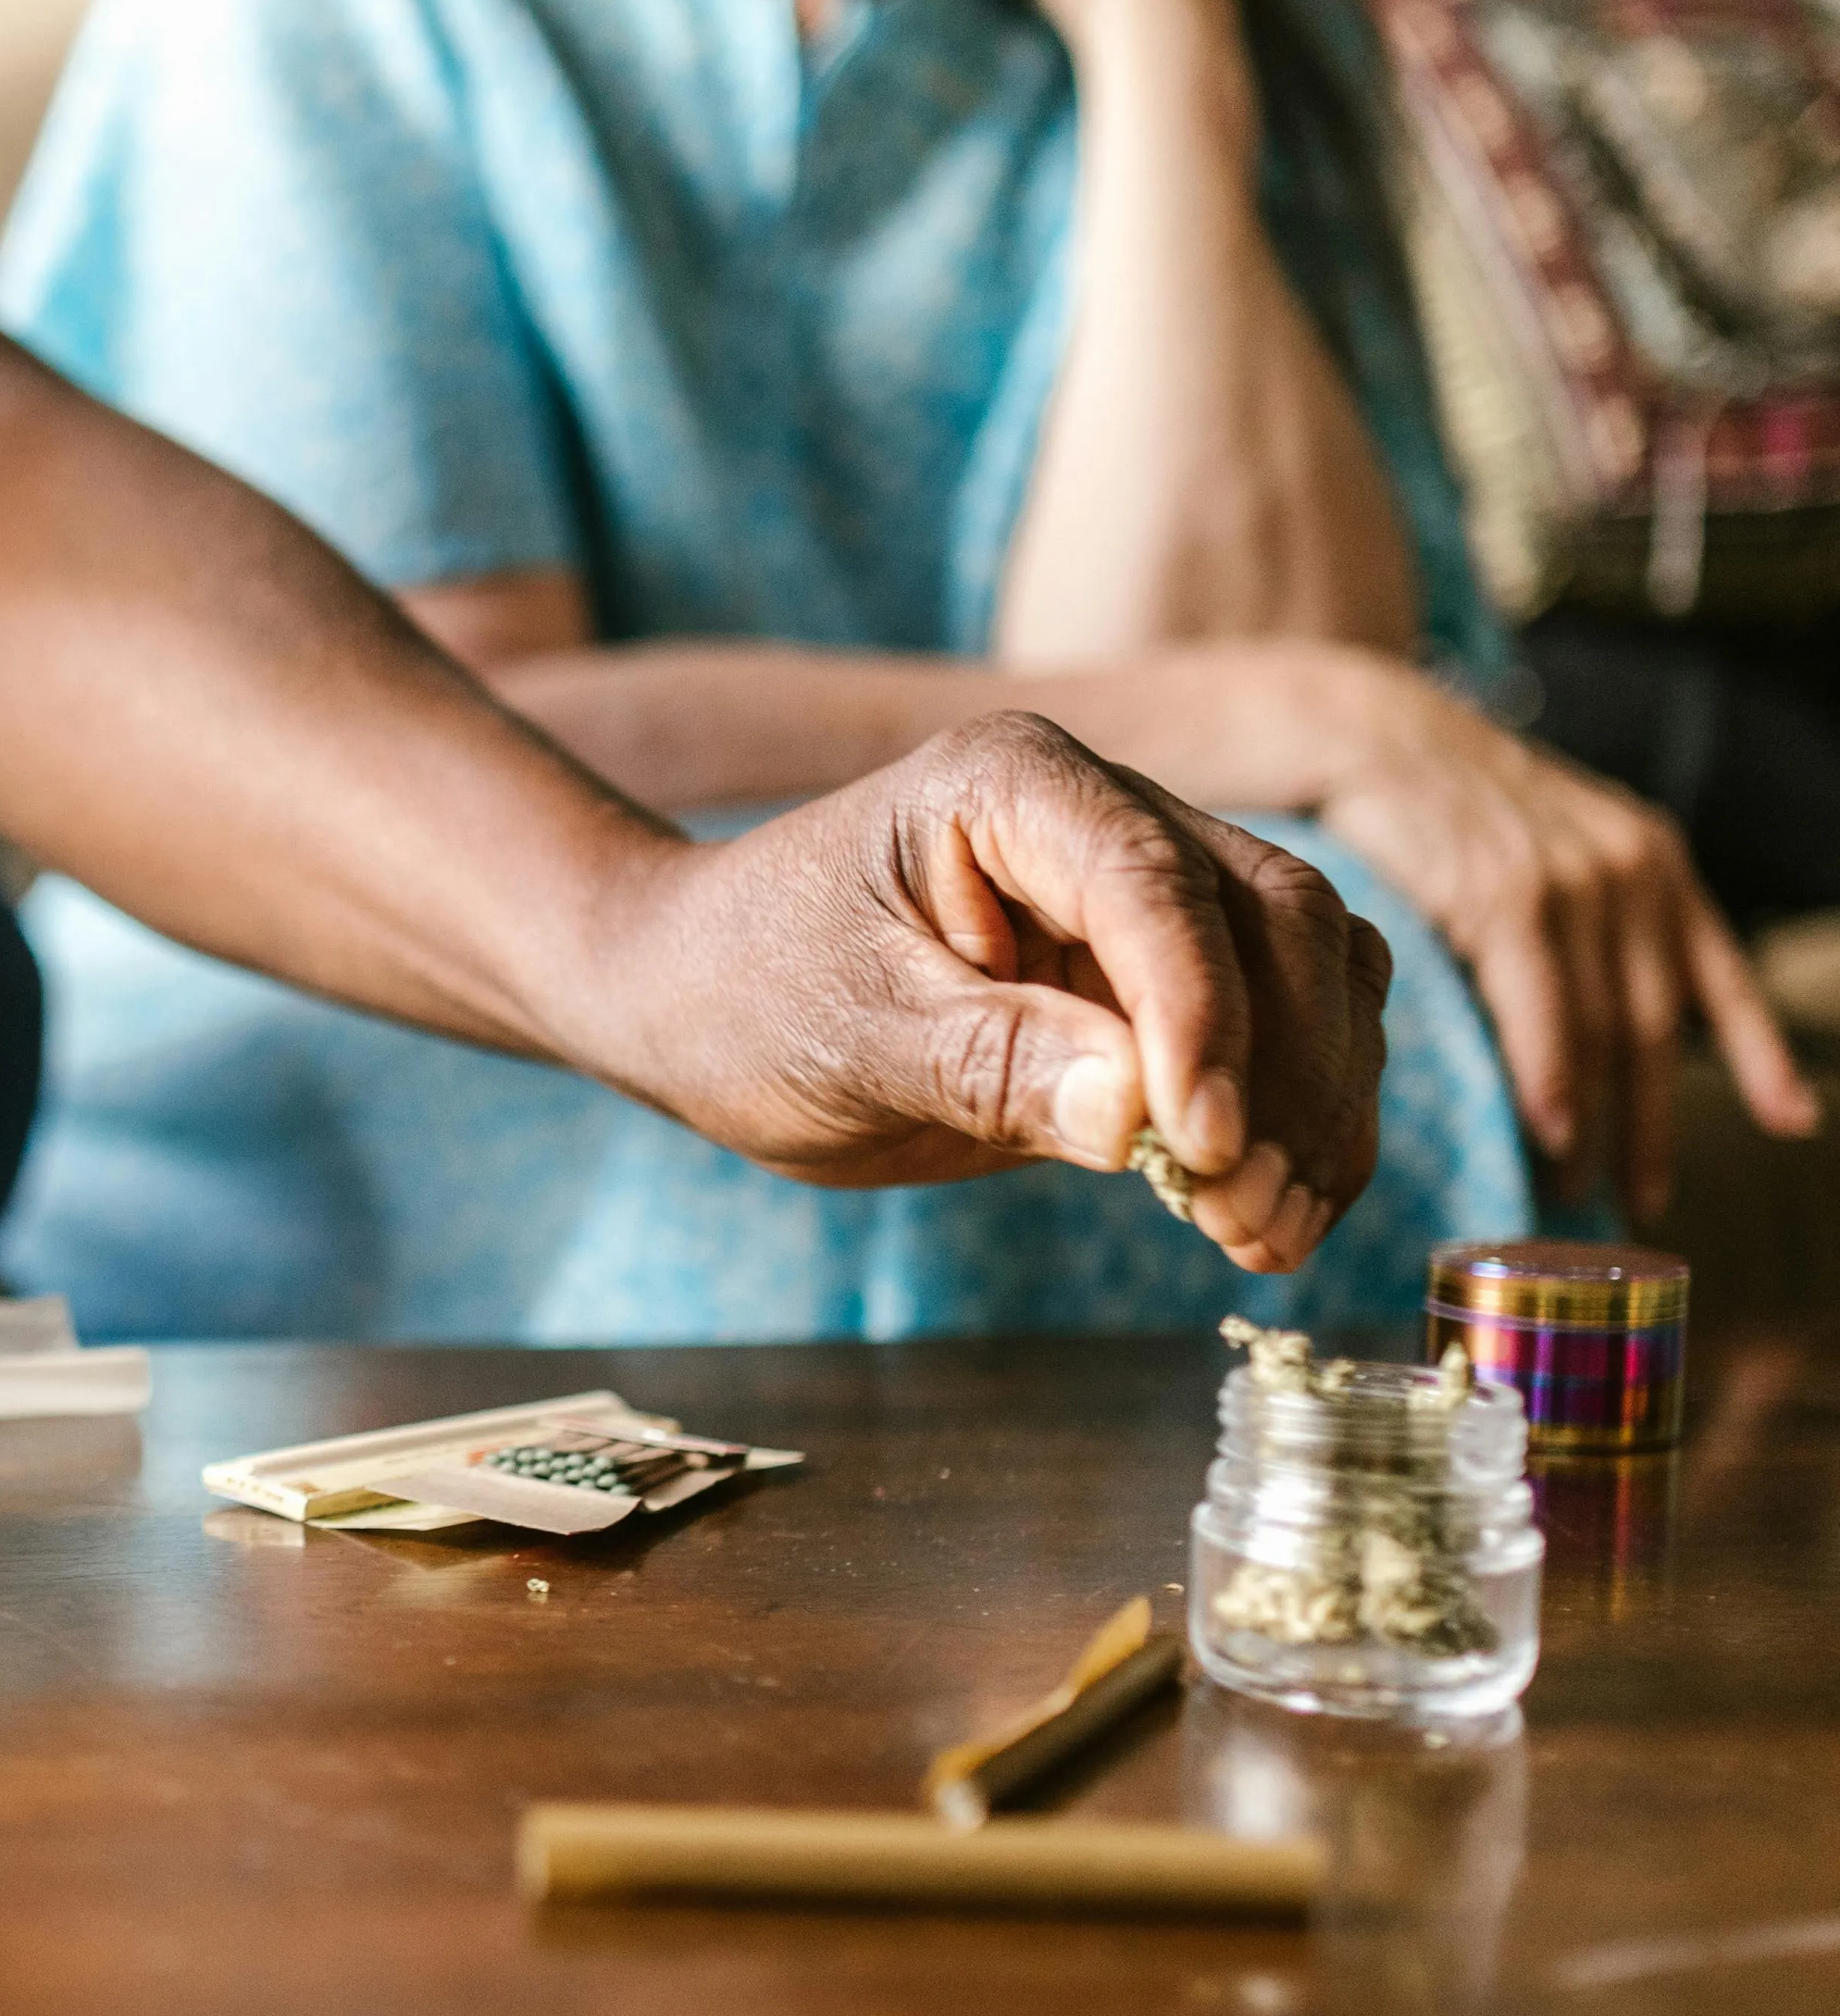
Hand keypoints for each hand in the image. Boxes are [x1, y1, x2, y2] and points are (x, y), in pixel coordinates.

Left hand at [587, 713, 1389, 1272]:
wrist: (698, 999)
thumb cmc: (745, 991)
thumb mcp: (844, 1033)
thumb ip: (989, 1064)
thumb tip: (1138, 1114)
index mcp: (1015, 783)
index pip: (1156, 887)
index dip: (1204, 1018)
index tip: (1200, 1146)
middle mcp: (1107, 816)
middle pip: (1277, 920)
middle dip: (1287, 1073)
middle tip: (1248, 1210)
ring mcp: (1149, 898)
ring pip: (1313, 975)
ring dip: (1318, 1107)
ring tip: (1266, 1232)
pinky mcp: (1163, 984)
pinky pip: (1286, 1034)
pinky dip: (1300, 1122)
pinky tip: (1272, 1216)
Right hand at [1308, 663, 1815, 1216]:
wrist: (1369, 731)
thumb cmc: (1443, 803)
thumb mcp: (1548, 841)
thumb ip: (1590, 911)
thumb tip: (1604, 1016)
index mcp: (1652, 858)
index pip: (1720, 975)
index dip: (1760, 1055)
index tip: (1792, 1121)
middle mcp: (1631, 870)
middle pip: (1656, 1026)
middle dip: (1655, 1124)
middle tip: (1642, 1196)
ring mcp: (1575, 883)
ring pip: (1605, 1032)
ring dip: (1596, 1124)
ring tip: (1575, 1184)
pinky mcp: (1509, 897)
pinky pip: (1546, 1014)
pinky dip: (1554, 1083)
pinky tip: (1553, 1132)